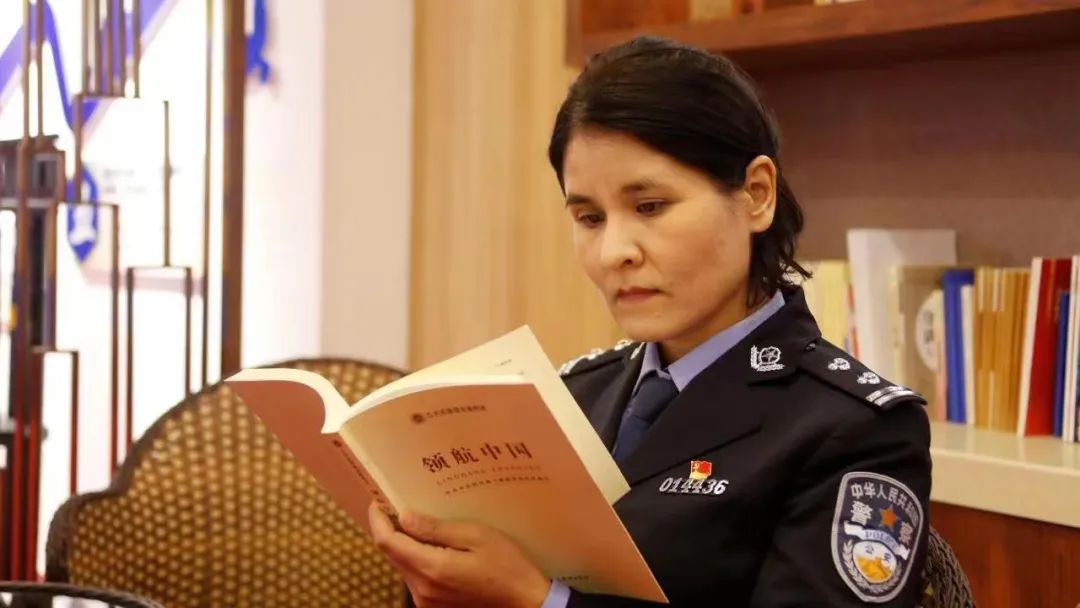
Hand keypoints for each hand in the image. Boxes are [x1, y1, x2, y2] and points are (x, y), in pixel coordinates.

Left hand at [368, 502, 551, 607]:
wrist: (524, 601)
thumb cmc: (506, 565)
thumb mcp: (475, 536)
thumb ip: (436, 528)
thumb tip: (404, 517)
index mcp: (432, 568)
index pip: (387, 542)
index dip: (378, 520)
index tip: (377, 502)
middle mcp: (422, 589)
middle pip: (392, 554)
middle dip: (390, 530)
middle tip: (397, 506)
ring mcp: (426, 602)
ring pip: (402, 566)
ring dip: (404, 545)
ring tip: (418, 525)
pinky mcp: (433, 607)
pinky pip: (415, 578)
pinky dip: (416, 560)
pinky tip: (432, 548)